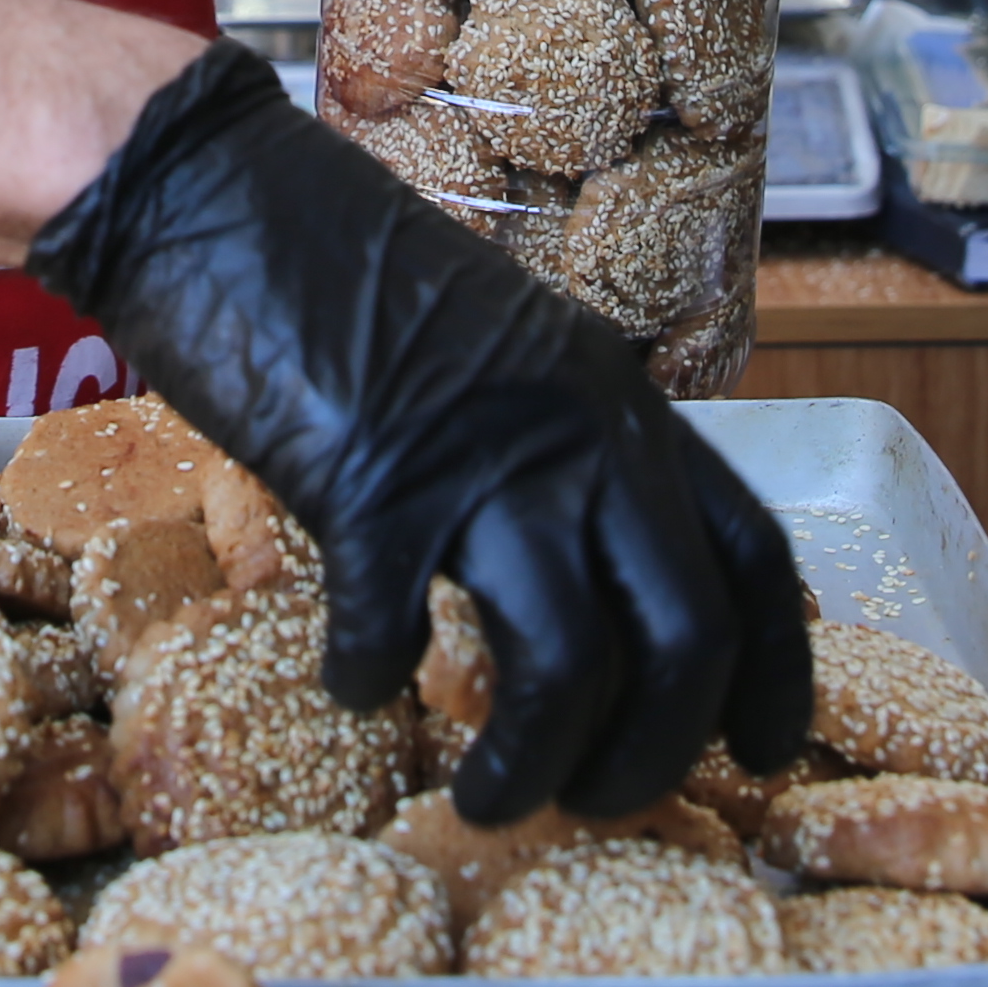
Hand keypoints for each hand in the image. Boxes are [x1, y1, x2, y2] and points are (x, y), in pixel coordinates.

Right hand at [27, 43, 811, 824]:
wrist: (213, 186)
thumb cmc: (339, 267)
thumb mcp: (495, 347)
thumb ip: (549, 443)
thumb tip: (576, 574)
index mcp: (621, 396)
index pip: (757, 554)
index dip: (773, 673)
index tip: (756, 754)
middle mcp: (582, 429)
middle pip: (686, 634)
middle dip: (654, 751)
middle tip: (595, 800)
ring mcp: (483, 456)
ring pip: (570, 664)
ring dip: (532, 764)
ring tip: (488, 798)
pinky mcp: (371, 483)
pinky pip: (398, 633)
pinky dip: (375, 680)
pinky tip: (350, 681)